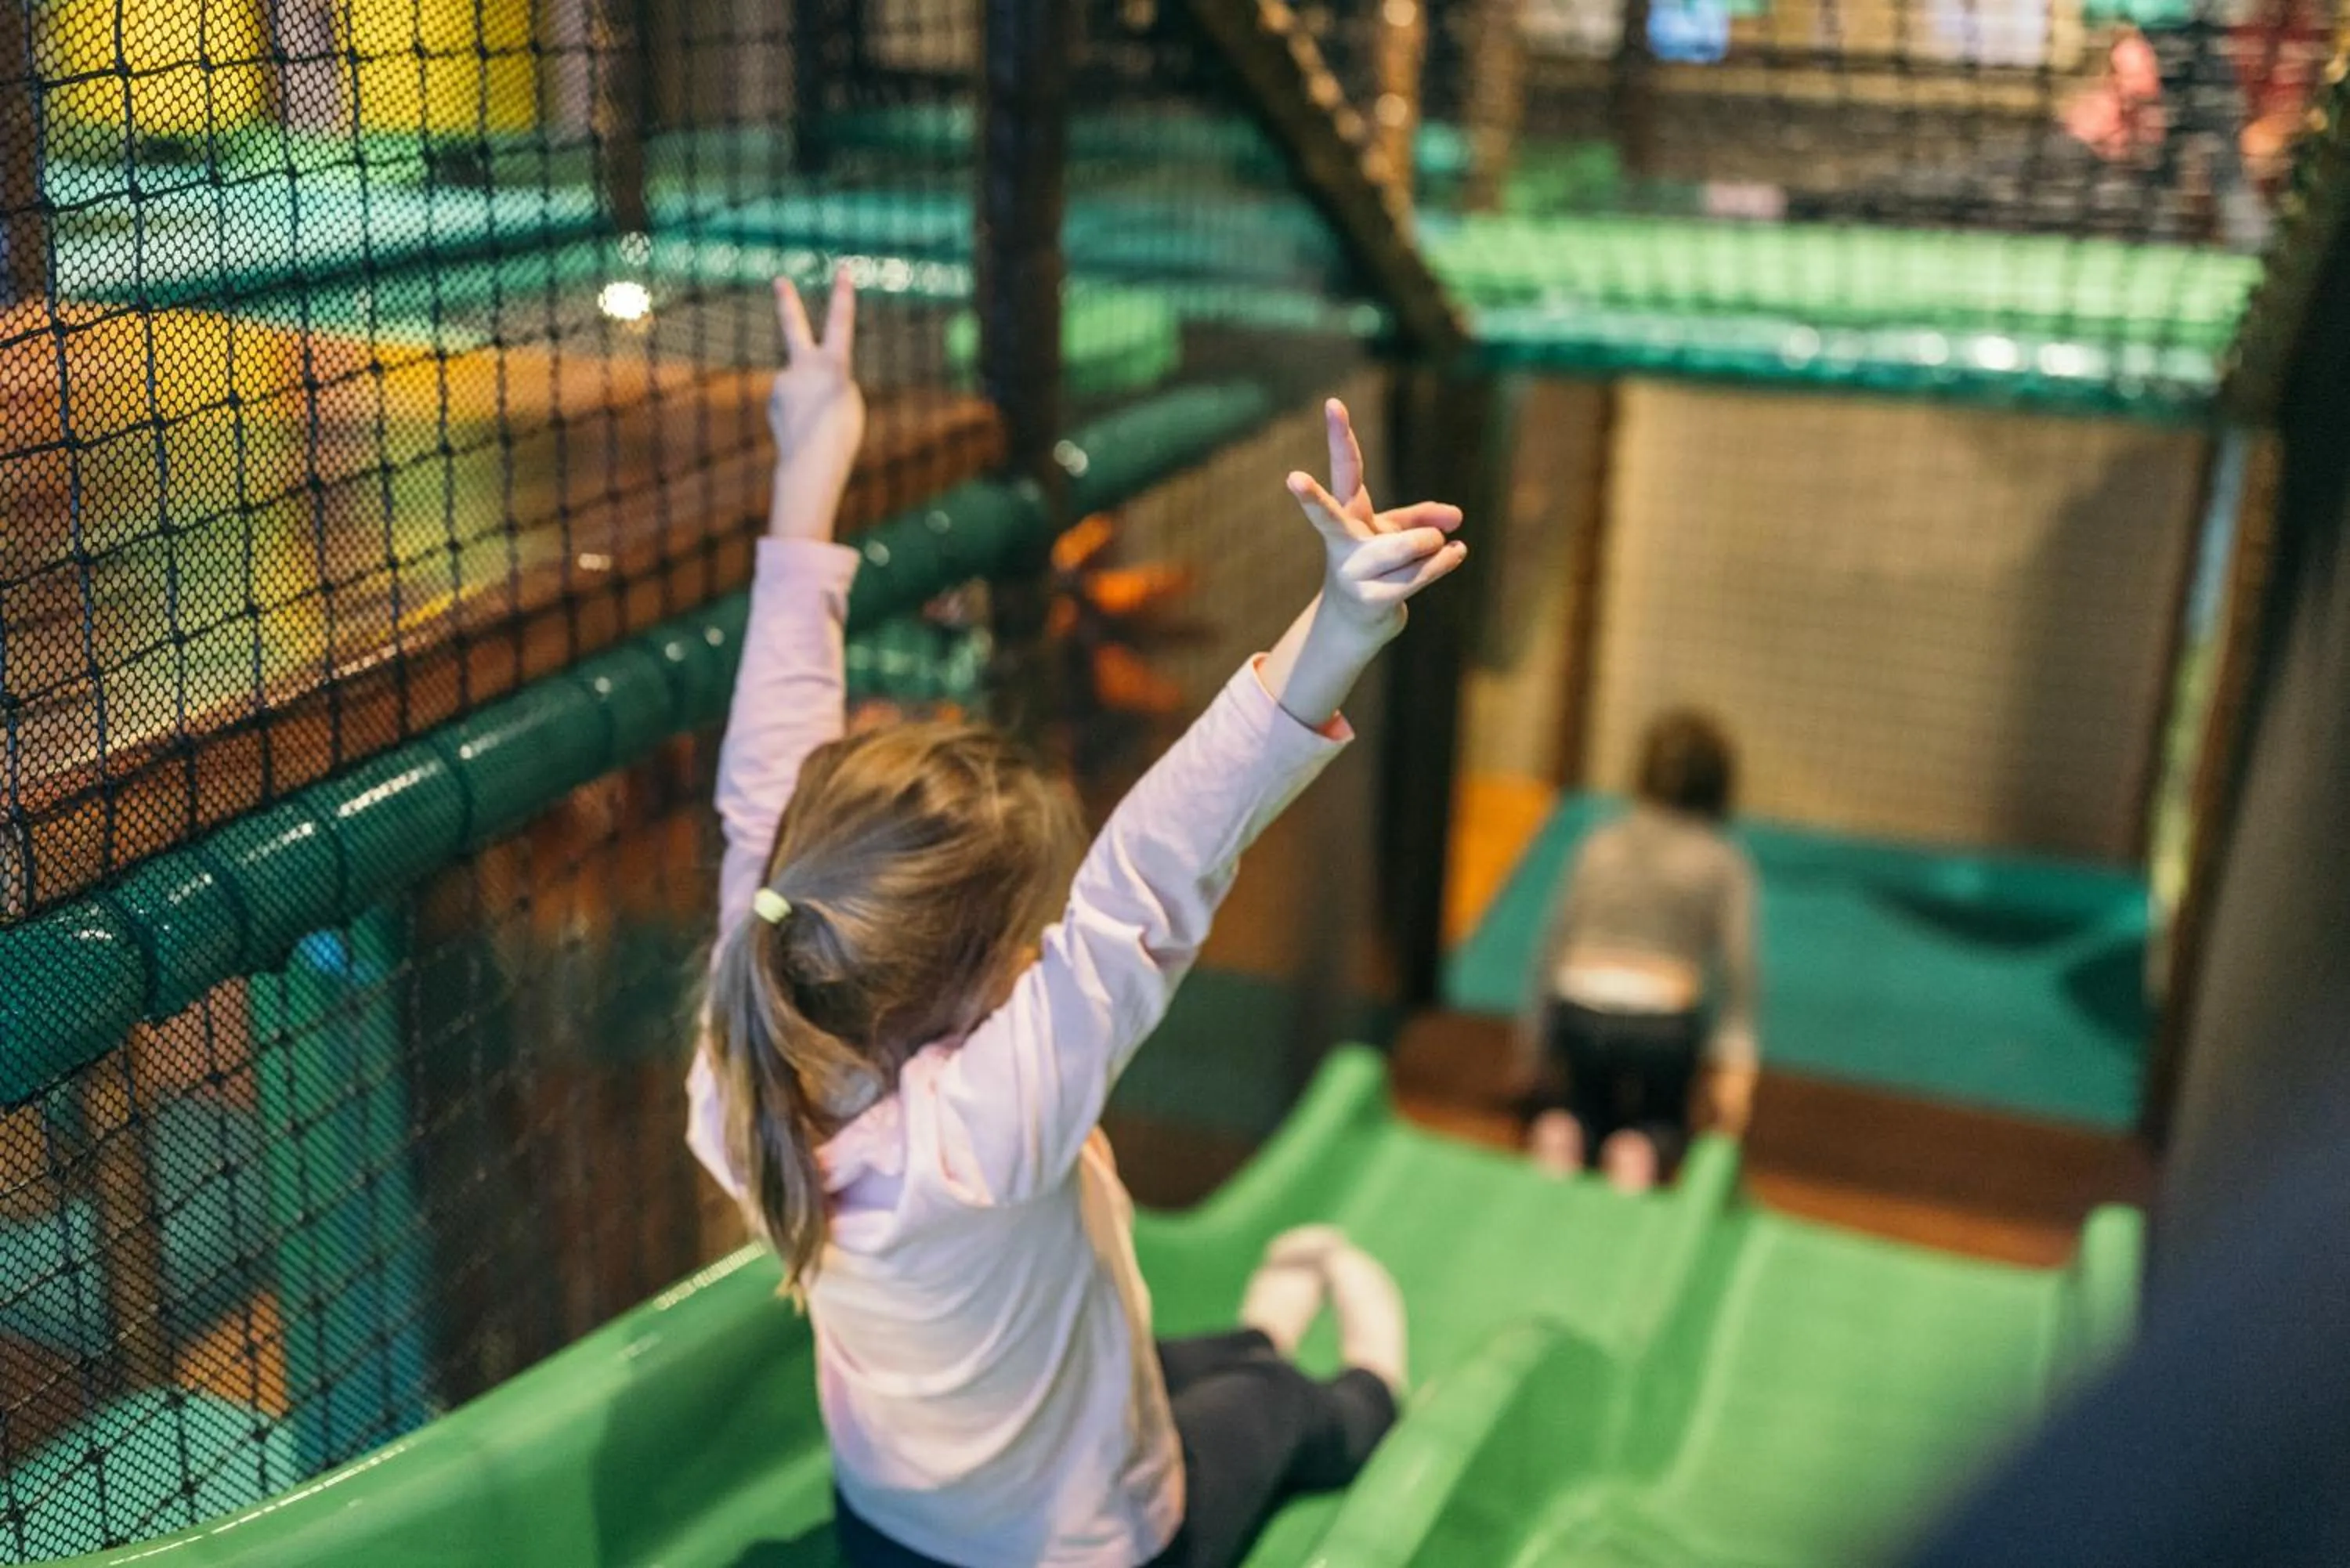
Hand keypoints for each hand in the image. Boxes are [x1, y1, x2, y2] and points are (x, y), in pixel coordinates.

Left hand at [767, 268, 866, 541]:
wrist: (809, 464)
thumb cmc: (840, 436)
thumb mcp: (848, 401)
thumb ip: (830, 378)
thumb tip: (804, 375)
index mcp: (834, 365)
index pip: (840, 322)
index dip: (842, 295)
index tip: (842, 268)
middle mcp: (803, 366)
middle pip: (793, 326)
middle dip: (787, 301)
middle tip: (779, 279)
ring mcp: (783, 381)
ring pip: (801, 383)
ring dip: (810, 400)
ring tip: (817, 424)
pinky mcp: (773, 398)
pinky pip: (792, 400)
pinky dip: (800, 412)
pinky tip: (804, 429)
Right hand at [1285, 398, 1465, 640]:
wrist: (1357, 621)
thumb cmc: (1378, 566)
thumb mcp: (1398, 533)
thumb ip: (1425, 517)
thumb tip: (1456, 519)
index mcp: (1347, 514)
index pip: (1346, 469)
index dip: (1341, 435)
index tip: (1333, 404)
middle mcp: (1341, 541)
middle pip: (1328, 515)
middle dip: (1310, 497)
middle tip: (1293, 479)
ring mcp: (1351, 572)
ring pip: (1408, 546)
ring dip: (1431, 545)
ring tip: (1435, 546)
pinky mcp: (1371, 599)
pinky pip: (1420, 572)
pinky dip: (1443, 561)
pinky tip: (1454, 554)